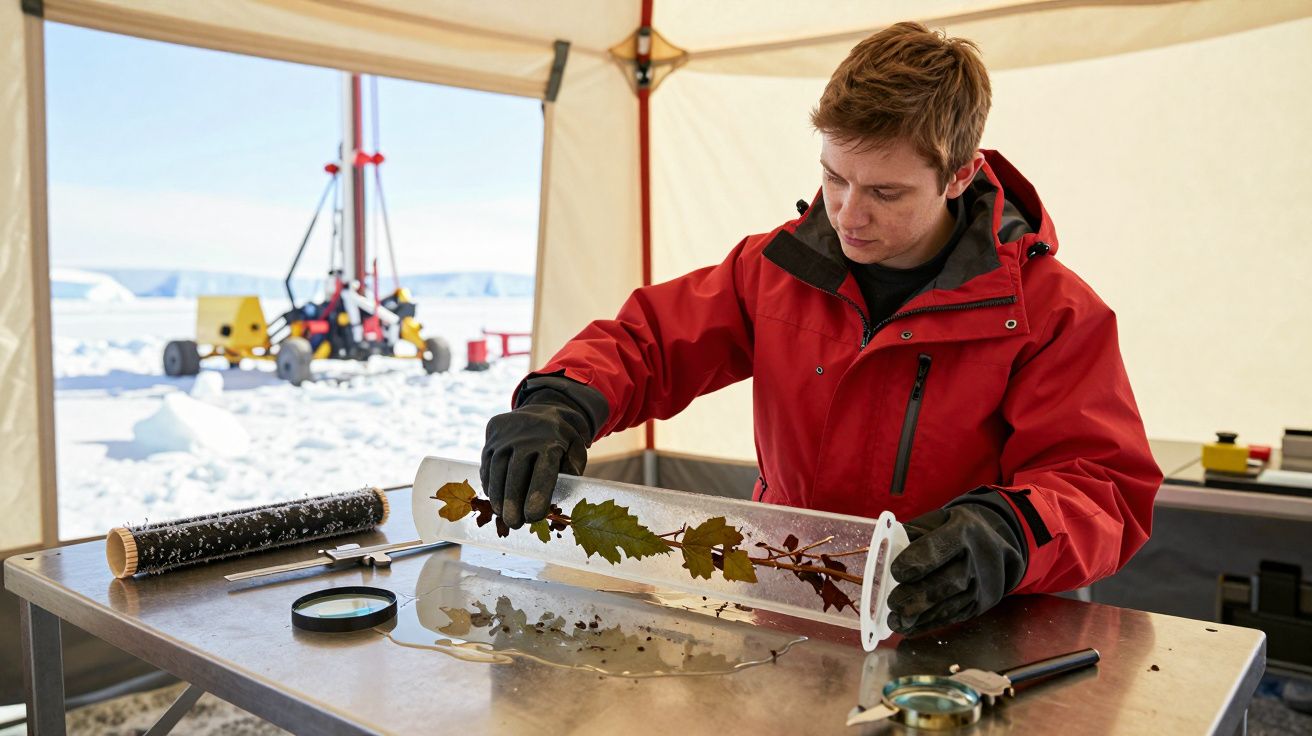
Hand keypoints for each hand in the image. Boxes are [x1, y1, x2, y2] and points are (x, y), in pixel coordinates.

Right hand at [481, 382, 598, 527]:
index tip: (533, 517)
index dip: (537, 496)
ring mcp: (505, 436)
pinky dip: (490, 483)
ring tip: (503, 516)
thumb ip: (573, 467)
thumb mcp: (577, 447)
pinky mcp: (491, 437)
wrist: (543, 406)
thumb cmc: (563, 437)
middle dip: (514, 502)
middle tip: (515, 524)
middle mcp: (525, 437)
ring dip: (498, 496)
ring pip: (496, 470)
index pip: (542, 472)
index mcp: (551, 441)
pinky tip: (495, 499)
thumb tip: (559, 491)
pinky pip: (487, 463)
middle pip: (515, 474)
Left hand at [888, 501, 1026, 635]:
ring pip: (950, 604)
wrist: (996, 545)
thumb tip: (881, 551)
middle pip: (947, 582)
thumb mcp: (937, 521)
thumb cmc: (954, 531)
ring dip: (920, 616)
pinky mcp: (981, 604)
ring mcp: (982, 584)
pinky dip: (929, 623)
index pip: (938, 547)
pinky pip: (953, 616)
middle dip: (916, 595)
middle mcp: (977, 559)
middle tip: (892, 603)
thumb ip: (911, 534)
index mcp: (963, 530)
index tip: (895, 572)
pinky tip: (910, 626)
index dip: (915, 561)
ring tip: (895, 620)